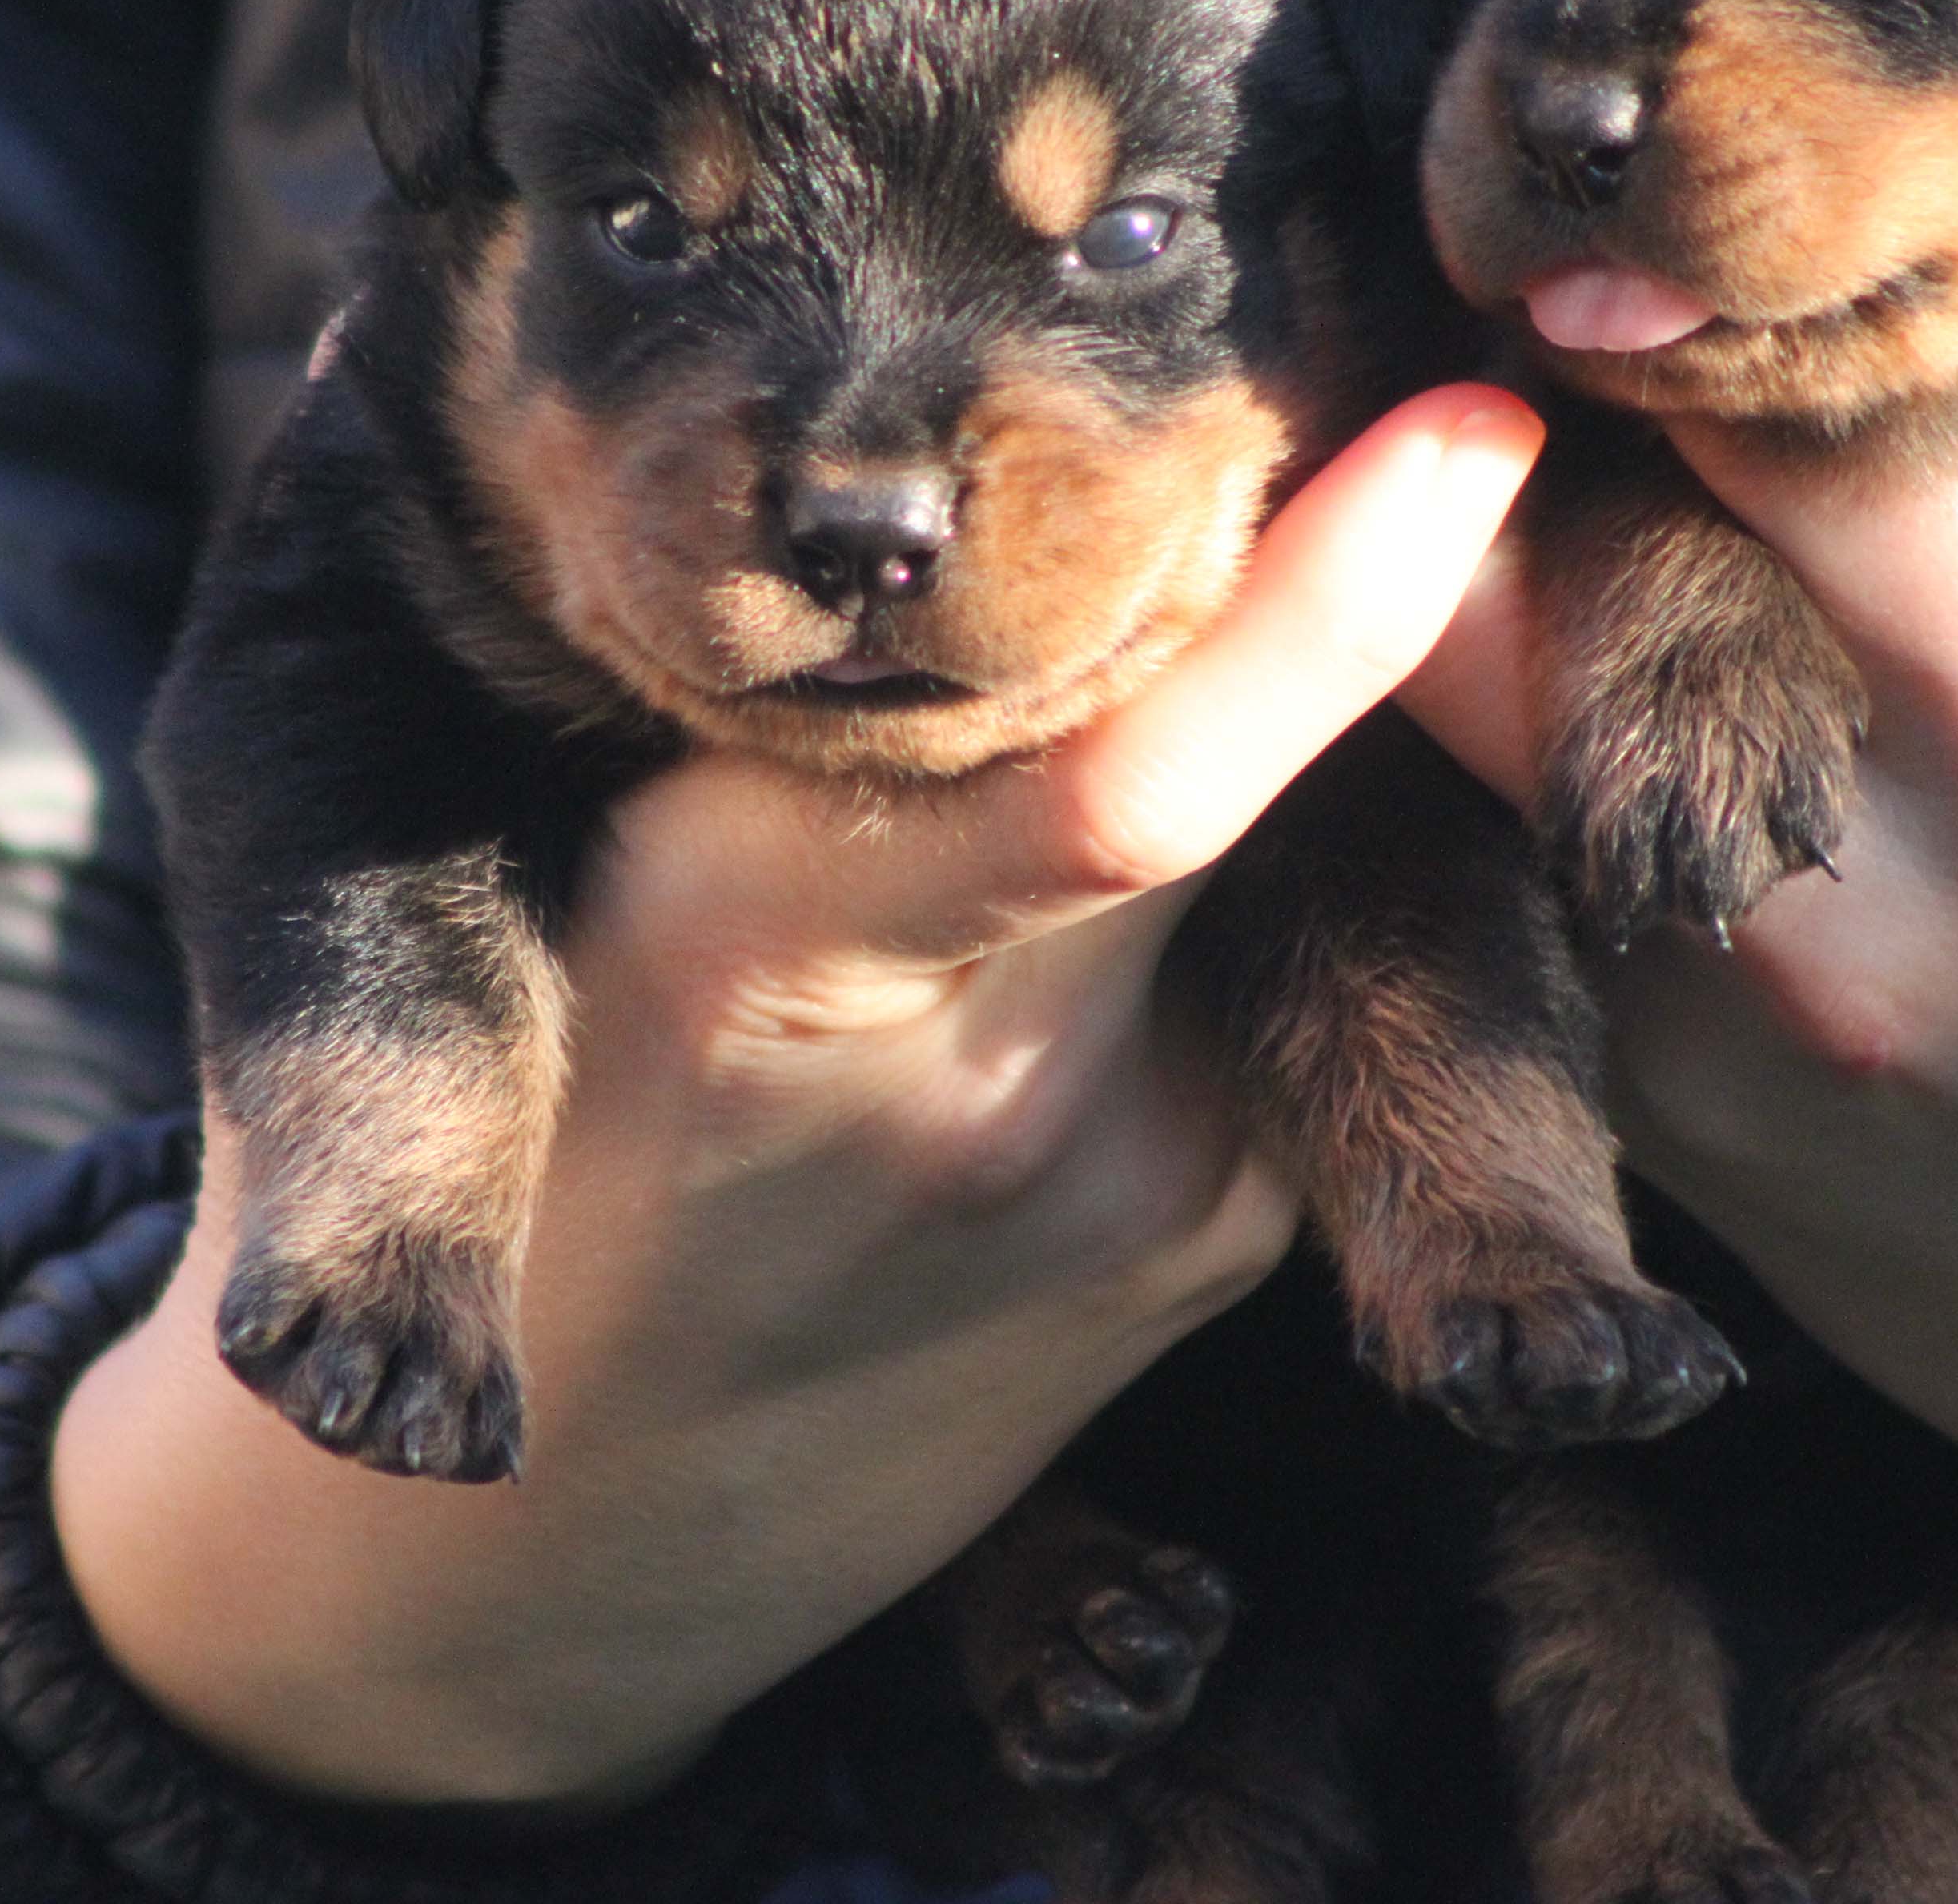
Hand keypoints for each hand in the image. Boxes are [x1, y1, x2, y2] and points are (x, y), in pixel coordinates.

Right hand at [52, 384, 1543, 1807]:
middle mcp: (983, 1087)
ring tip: (1235, 594)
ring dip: (1282, 695)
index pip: (1116, 783)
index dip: (1329, 606)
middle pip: (1249, 768)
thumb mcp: (505, 898)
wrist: (520, 1567)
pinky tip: (1161, 818)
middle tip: (1390, 390)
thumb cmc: (485, 1142)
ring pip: (1283, 853)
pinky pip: (1275, 967)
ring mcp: (1119, 1191)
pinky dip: (1256, 852)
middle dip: (1333, 567)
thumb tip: (905, 452)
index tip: (1472, 432)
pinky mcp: (1197, 1240)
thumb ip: (719, 699)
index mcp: (760, 955)